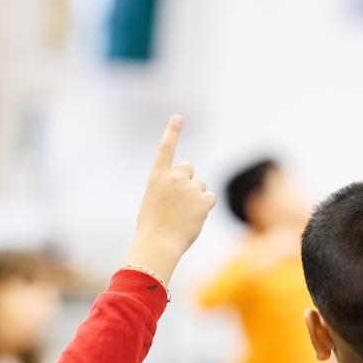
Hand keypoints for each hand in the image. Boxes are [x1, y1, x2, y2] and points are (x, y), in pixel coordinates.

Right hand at [126, 115, 215, 282]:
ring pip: (200, 185)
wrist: (158, 244)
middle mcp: (174, 177)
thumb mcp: (153, 202)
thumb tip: (188, 190)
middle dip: (188, 180)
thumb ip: (168, 189)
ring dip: (196, 197)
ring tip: (183, 215)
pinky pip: (210, 198)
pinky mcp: (204, 199)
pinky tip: (194, 218)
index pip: (166, 148)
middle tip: (179, 201)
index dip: (173, 132)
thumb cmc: (152, 228)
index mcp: (157, 176)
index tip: (179, 118)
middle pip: (189, 168)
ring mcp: (190, 187)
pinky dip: (205, 207)